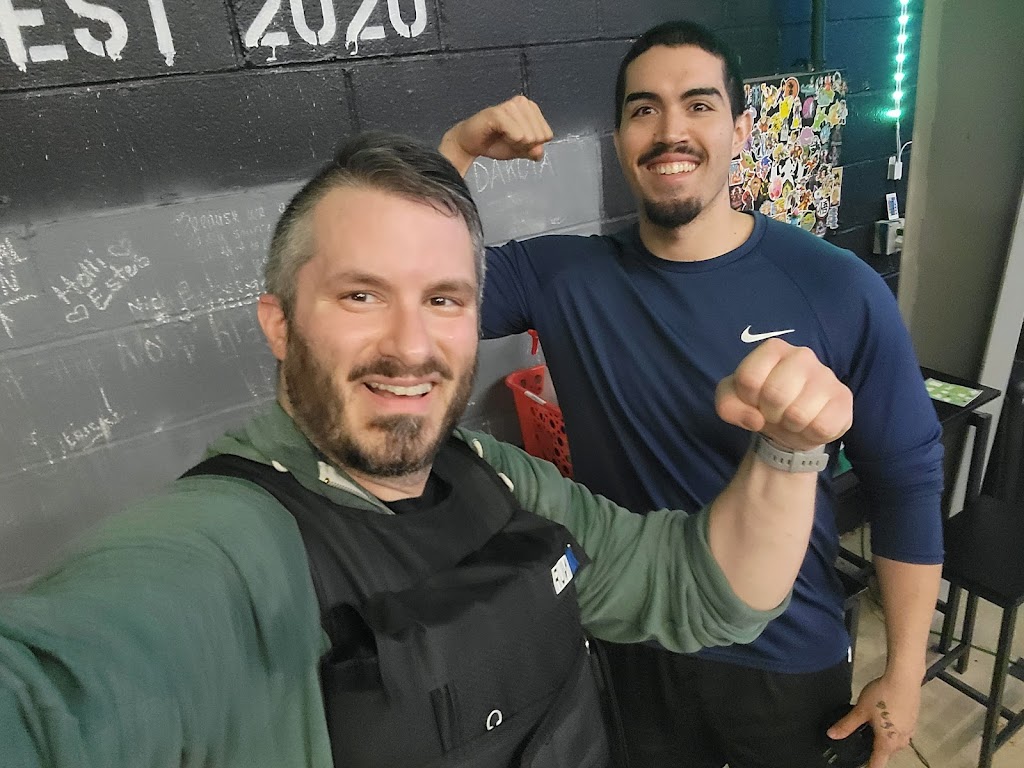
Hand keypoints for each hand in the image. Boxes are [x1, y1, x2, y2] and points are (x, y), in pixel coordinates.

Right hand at [439, 95, 552, 174]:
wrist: (471, 143)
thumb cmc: (495, 143)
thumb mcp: (520, 150)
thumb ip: (533, 151)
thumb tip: (539, 152)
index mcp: (531, 109)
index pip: (547, 135)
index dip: (532, 145)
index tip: (516, 140)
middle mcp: (523, 102)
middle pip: (539, 136)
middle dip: (524, 145)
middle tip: (507, 139)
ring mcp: (510, 105)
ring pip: (528, 136)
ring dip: (515, 143)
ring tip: (502, 136)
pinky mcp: (498, 112)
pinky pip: (517, 134)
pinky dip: (509, 141)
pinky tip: (498, 135)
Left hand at [715, 338, 851, 450]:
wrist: (789, 424)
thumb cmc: (760, 404)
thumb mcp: (732, 401)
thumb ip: (727, 405)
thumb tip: (756, 419)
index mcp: (773, 349)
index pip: (749, 378)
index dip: (747, 398)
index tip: (754, 400)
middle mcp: (802, 355)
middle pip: (775, 395)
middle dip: (769, 413)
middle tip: (774, 412)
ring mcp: (826, 376)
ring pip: (799, 414)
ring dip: (790, 425)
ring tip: (791, 418)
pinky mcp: (844, 399)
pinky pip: (822, 427)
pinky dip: (810, 434)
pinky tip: (810, 424)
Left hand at [828, 675, 920, 767]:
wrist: (903, 678)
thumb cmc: (883, 694)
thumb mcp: (860, 710)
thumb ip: (847, 725)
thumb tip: (833, 734)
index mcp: (888, 742)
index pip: (878, 763)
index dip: (869, 767)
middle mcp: (901, 739)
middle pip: (888, 753)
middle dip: (876, 751)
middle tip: (864, 745)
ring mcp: (910, 729)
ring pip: (896, 742)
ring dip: (886, 740)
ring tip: (874, 730)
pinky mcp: (913, 719)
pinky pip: (902, 731)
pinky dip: (893, 730)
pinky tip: (886, 719)